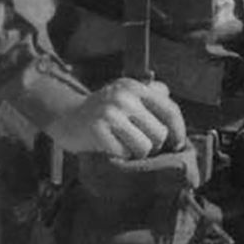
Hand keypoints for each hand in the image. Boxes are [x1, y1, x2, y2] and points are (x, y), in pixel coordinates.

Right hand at [44, 77, 186, 158]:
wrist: (64, 116)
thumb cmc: (102, 111)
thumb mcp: (127, 95)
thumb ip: (152, 99)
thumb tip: (176, 122)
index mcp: (136, 87)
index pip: (170, 110)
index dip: (179, 131)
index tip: (178, 144)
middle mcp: (125, 97)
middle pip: (160, 133)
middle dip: (153, 145)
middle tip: (138, 144)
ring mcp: (110, 112)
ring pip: (145, 146)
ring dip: (136, 153)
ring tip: (124, 146)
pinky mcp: (97, 130)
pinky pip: (124, 153)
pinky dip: (120, 156)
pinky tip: (110, 148)